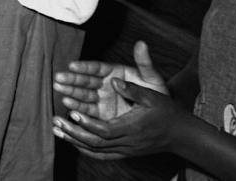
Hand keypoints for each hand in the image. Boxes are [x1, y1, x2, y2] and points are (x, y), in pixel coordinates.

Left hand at [52, 76, 183, 159]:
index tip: (72, 113)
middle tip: (55, 122)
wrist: (181, 134)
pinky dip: (86, 149)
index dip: (88, 124)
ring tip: (56, 130)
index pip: (105, 130)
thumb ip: (133, 89)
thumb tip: (115, 80)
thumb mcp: (153, 95)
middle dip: (73, 133)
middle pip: (96, 143)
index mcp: (133, 128)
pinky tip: (72, 142)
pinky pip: (102, 155)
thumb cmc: (166, 111)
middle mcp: (128, 142)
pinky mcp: (126, 153)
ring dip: (75, 141)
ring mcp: (126, 150)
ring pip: (97, 151)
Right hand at [54, 40, 168, 120]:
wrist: (160, 118)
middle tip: (58, 78)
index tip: (72, 66)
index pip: (96, 68)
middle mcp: (104, 84)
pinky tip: (68, 104)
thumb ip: (144, 62)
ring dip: (70, 92)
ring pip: (83, 94)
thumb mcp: (152, 79)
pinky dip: (77, 108)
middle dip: (71, 79)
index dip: (84, 67)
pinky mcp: (100, 114)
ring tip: (60, 90)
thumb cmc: (155, 95)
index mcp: (114, 72)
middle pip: (85, 81)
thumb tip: (142, 43)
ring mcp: (101, 99)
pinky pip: (87, 110)